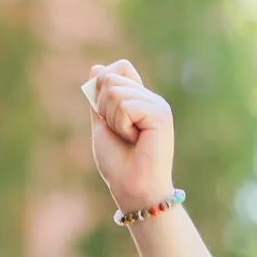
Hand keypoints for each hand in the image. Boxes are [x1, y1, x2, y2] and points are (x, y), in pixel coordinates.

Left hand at [85, 60, 176, 215]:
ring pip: (115, 91)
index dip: (102, 86)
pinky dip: (121, 125)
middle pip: (112, 78)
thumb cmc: (118, 163)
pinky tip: (135, 139)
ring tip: (127, 137)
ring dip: (112, 119)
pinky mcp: (160, 113)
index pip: (119, 68)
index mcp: (138, 99)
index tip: (105, 115)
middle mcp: (150, 98)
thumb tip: (96, 68)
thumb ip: (98, 98)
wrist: (133, 188)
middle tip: (119, 133)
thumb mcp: (101, 125)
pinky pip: (125, 105)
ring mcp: (157, 104)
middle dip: (103, 109)